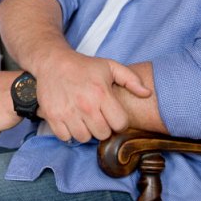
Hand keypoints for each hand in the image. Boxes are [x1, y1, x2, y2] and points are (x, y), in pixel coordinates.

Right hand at [36, 53, 150, 142]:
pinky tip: (71, 120)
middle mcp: (85, 105)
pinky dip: (68, 132)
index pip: (120, 124)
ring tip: (84, 119)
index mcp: (101, 94)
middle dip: (103, 127)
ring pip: (84, 138)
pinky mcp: (53, 117)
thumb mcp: (110, 66)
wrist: (53, 62)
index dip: (119, 121)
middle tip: (98, 116)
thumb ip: (131, 80)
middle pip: (103, 134)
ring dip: (86, 131)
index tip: (112, 115)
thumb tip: (148, 94)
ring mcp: (67, 112)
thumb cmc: (84, 66)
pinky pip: (65, 137)